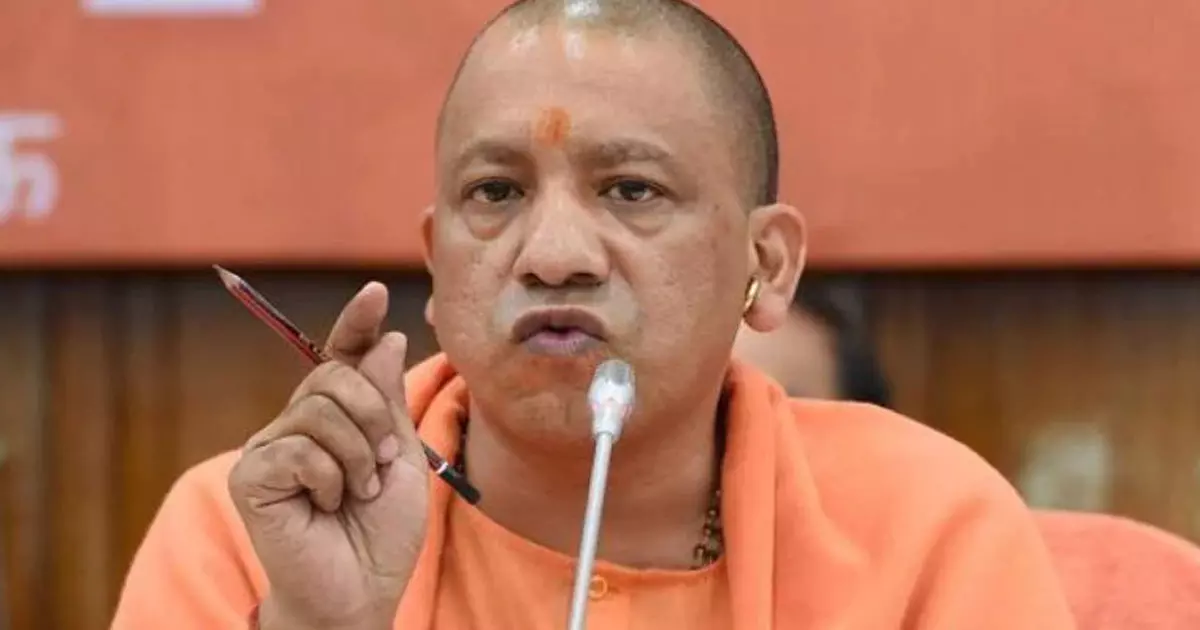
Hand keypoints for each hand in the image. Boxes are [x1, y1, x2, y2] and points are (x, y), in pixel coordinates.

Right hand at [228, 282, 428, 629]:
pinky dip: (331, 478)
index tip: (374, 291)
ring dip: (359, 454)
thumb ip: (388, 401)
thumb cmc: (380, 532)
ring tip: (359, 491)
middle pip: (334, 374)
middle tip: (385, 464)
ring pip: (320, 407)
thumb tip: (383, 338)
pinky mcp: (252, 475)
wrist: (360, 590)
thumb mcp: (401, 458)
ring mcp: (271, 447)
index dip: (356, 323)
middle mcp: (297, 425)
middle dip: (375, 415)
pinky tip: (328, 505)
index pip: (342, 357)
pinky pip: (300, 448)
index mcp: (337, 418)